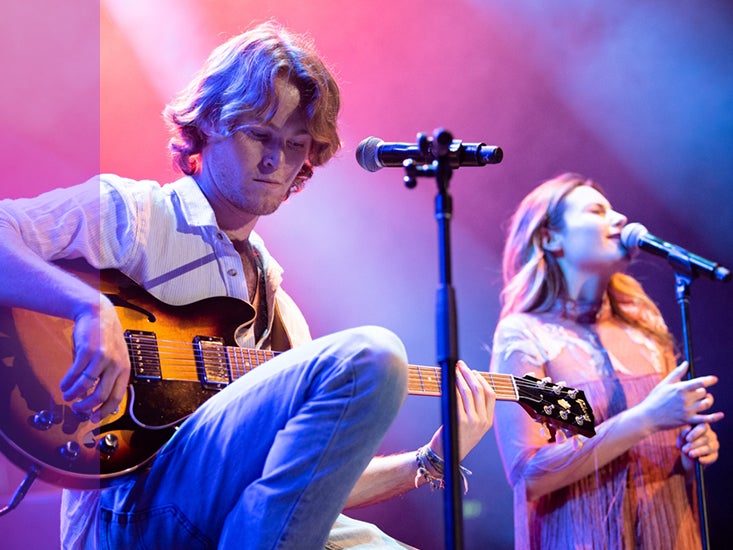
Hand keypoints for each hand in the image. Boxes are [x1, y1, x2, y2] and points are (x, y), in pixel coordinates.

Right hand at [59, 297, 129, 419]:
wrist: (98, 313)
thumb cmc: (105, 339)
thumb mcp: (115, 357)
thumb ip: (109, 376)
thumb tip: (98, 399)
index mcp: (125, 368)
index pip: (117, 396)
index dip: (105, 410)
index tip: (94, 418)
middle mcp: (116, 364)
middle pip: (101, 395)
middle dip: (87, 406)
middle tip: (77, 409)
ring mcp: (102, 357)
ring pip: (86, 386)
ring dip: (73, 395)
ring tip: (67, 395)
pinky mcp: (87, 351)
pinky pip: (75, 373)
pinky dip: (67, 382)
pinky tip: (64, 384)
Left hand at [429, 360, 495, 460]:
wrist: (444, 455)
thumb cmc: (456, 438)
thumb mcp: (473, 427)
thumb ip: (475, 411)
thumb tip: (470, 386)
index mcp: (488, 422)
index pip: (491, 395)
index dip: (482, 381)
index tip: (474, 372)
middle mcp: (482, 421)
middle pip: (479, 390)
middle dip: (469, 374)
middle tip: (461, 365)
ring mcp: (472, 421)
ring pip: (468, 392)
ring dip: (460, 377)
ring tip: (454, 370)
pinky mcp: (459, 421)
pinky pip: (456, 398)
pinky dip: (453, 387)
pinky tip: (449, 382)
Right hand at [637, 362, 723, 433]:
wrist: (648, 417)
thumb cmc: (655, 398)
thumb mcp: (664, 384)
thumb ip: (677, 373)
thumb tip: (686, 363)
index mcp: (679, 389)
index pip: (699, 382)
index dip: (709, 380)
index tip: (714, 379)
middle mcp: (685, 399)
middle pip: (703, 393)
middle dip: (702, 392)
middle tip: (697, 393)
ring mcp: (687, 411)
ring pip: (706, 404)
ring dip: (707, 401)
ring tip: (705, 400)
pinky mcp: (688, 421)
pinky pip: (706, 419)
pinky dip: (715, 417)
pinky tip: (721, 415)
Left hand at [678, 422, 719, 470]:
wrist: (687, 457)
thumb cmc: (684, 443)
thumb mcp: (681, 438)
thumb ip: (683, 433)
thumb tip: (688, 429)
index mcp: (702, 427)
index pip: (703, 426)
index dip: (695, 433)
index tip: (687, 439)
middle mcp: (711, 435)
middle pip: (705, 438)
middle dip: (694, 444)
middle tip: (684, 449)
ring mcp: (714, 445)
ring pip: (709, 447)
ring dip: (698, 451)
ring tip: (690, 454)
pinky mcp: (715, 455)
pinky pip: (712, 457)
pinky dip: (706, 459)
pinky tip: (700, 460)